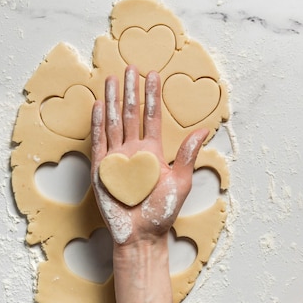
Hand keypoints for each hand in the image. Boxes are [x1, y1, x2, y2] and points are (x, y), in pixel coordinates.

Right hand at [90, 65, 207, 245]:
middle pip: (130, 114)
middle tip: (131, 67)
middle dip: (130, 90)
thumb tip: (203, 129)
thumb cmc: (162, 211)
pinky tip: (98, 106)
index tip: (153, 75)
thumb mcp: (181, 180)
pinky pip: (99, 142)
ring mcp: (116, 158)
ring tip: (112, 79)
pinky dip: (98, 124)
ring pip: (113, 122)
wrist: (142, 234)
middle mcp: (133, 150)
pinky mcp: (101, 169)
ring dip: (112, 101)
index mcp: (152, 151)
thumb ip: (188, 154)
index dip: (152, 96)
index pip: (152, 117)